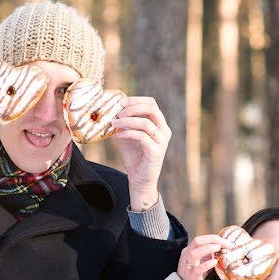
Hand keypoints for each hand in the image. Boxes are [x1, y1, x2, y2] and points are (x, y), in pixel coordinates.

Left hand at [112, 96, 170, 210]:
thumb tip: (114, 110)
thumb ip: (124, 123)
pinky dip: (128, 133)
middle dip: (133, 107)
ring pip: (146, 123)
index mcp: (159, 124)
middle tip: (118, 112)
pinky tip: (118, 136)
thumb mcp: (126, 136)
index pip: (151, 104)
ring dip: (127, 121)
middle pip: (152, 109)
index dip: (136, 100)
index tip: (120, 103)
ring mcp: (161, 142)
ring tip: (114, 124)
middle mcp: (164, 131)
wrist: (139, 179)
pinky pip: (142, 137)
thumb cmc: (134, 156)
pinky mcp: (156, 152)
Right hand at [177, 235, 233, 279]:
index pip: (200, 239)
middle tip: (225, 244)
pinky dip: (207, 264)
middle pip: (197, 241)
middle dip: (213, 240)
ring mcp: (187, 265)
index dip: (214, 238)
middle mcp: (186, 255)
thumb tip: (221, 246)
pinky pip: (198, 268)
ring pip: (194, 253)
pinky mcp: (191, 276)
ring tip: (219, 249)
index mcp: (188, 250)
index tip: (226, 242)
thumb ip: (208, 253)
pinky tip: (215, 262)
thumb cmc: (195, 274)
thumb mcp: (200, 260)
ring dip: (208, 248)